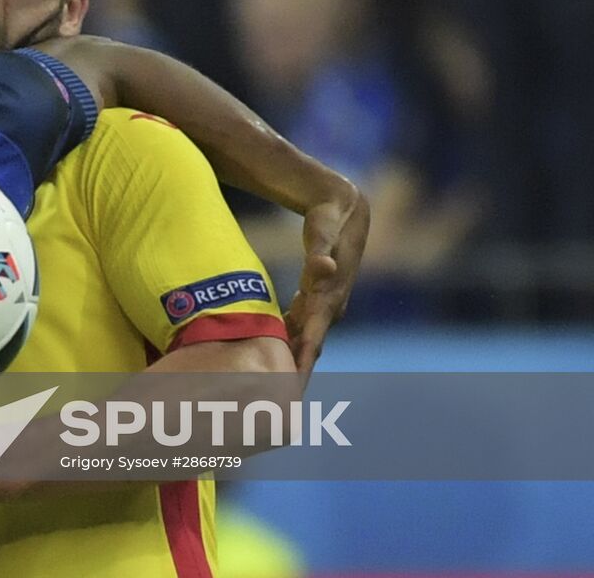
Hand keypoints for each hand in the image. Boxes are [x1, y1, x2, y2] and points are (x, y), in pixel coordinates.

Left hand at [287, 184, 369, 385]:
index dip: (300, 368)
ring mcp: (323, 304)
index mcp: (328, 300)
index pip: (312, 343)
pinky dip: (286, 339)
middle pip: (307, 349)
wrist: (344, 211)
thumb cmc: (331, 223)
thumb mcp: (325, 235)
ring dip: (288, 361)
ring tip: (268, 387)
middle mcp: (328, 308)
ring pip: (302, 339)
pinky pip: (298, 324)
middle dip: (293, 376)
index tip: (289, 393)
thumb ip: (321, 253)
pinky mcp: (315, 297)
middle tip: (272, 403)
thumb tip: (324, 267)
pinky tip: (269, 351)